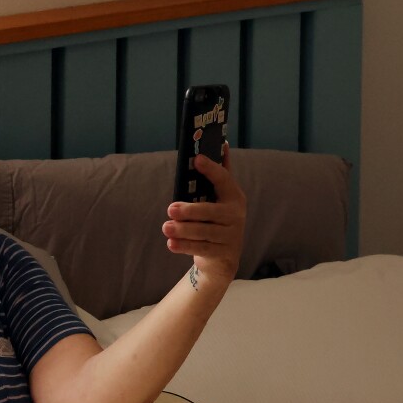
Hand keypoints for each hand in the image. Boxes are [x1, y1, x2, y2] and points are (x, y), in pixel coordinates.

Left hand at [163, 139, 246, 285]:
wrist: (223, 258)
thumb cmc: (215, 220)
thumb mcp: (219, 198)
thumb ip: (218, 176)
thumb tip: (222, 143)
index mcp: (234, 196)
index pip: (224, 179)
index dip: (211, 169)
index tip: (196, 159)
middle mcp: (236, 215)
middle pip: (211, 212)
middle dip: (189, 211)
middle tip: (170, 209)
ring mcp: (231, 236)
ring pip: (204, 232)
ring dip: (183, 230)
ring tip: (166, 227)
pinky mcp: (223, 254)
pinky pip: (201, 249)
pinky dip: (185, 246)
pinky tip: (171, 243)